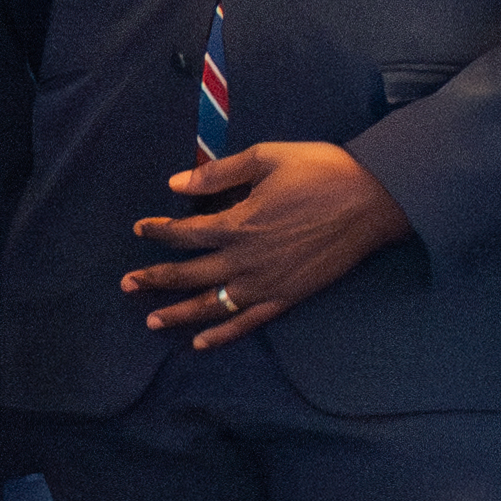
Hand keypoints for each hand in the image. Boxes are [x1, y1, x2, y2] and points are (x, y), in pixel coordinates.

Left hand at [124, 140, 407, 346]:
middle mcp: (246, 259)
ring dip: (178, 313)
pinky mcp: (288, 297)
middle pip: (189, 274)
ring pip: (212, 305)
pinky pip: (248, 322)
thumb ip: (219, 172)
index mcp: (238, 223)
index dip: (158, 231)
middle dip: (154, 278)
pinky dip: (223, 333)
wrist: (373, 200)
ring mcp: (266, 283)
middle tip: (127, 284)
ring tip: (151, 320)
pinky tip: (201, 342)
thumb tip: (175, 184)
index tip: (140, 229)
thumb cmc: (321, 171)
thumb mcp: (267, 158)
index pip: (185, 232)